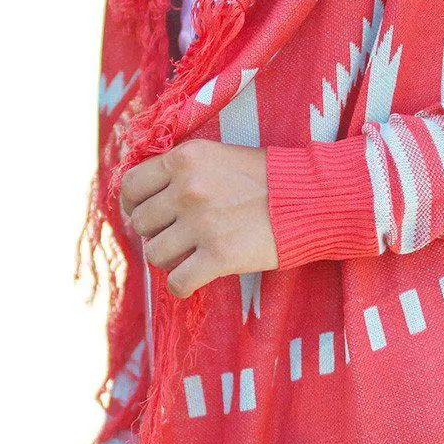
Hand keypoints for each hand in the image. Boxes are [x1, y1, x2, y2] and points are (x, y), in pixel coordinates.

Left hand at [118, 140, 276, 299]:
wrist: (313, 199)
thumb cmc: (268, 178)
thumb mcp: (219, 157)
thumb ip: (182, 172)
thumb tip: (143, 198)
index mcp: (185, 158)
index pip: (131, 184)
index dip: (133, 203)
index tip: (148, 213)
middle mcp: (188, 188)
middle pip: (141, 222)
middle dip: (156, 232)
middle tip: (178, 236)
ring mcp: (202, 223)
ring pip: (154, 254)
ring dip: (169, 259)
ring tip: (190, 255)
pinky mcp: (218, 256)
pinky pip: (177, 282)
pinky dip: (183, 286)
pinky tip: (196, 279)